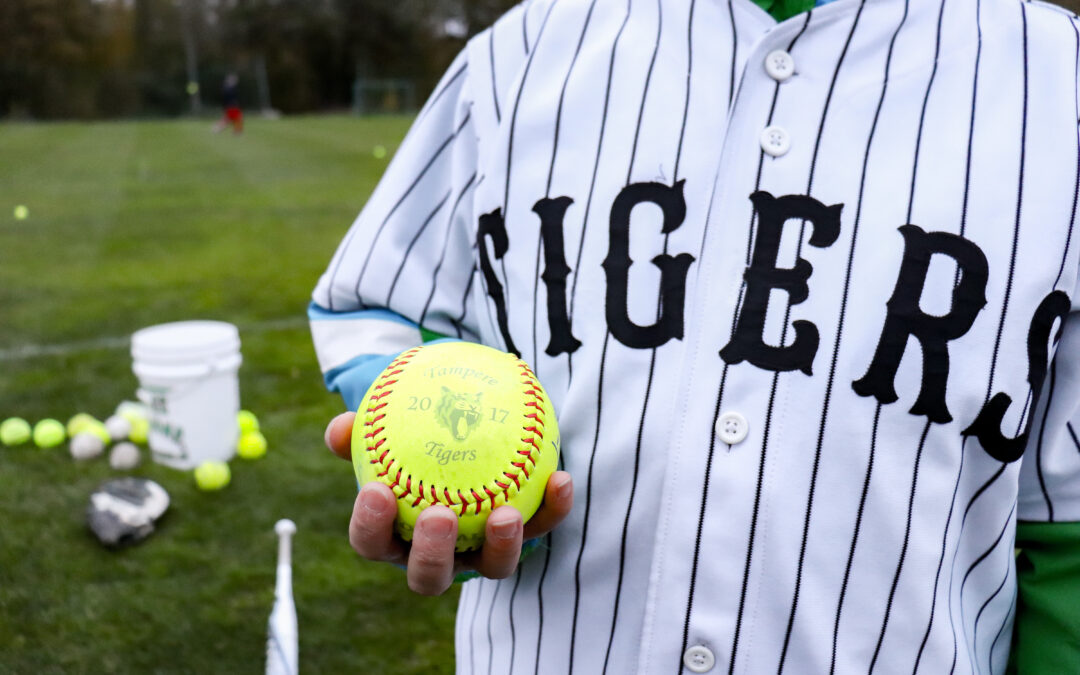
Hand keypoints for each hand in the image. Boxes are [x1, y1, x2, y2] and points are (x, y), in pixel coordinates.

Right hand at [324, 412, 572, 595]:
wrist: (464, 443)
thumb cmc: (410, 442)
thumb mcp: (383, 431)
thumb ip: (361, 430)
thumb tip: (340, 426)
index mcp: (394, 537)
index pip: (372, 542)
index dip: (371, 526)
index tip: (377, 491)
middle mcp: (437, 556)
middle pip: (429, 575)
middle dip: (432, 553)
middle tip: (440, 514)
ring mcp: (482, 553)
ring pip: (491, 566)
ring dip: (500, 545)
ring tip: (505, 512)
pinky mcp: (524, 538)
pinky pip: (541, 527)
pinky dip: (552, 508)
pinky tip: (560, 479)